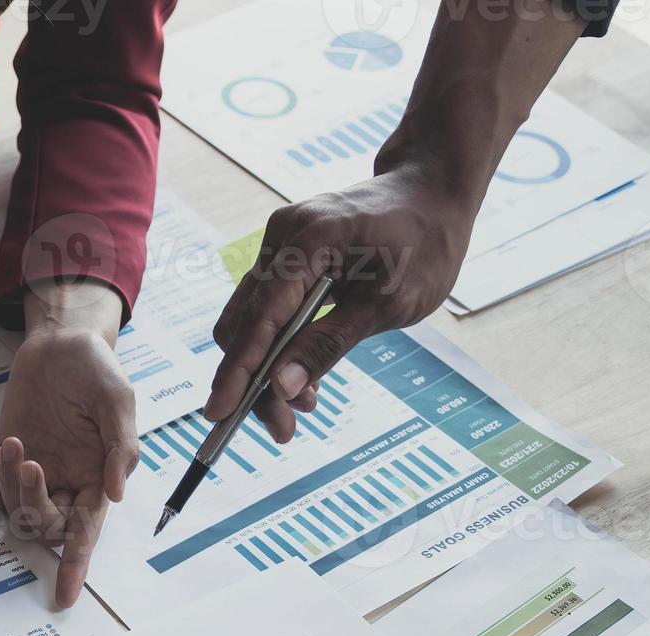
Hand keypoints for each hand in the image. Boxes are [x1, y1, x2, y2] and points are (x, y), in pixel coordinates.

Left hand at [0, 280, 138, 610]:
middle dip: (32, 502)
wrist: (60, 342)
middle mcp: (67, 482)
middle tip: (29, 462)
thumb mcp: (119, 402)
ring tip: (16, 443)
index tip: (64, 597)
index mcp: (98, 478)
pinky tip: (3, 450)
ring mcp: (36, 470)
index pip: (86, 534)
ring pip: (16, 507)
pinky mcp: (9, 455)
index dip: (76, 566)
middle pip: (45, 525)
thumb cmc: (97, 371)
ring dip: (11, 483)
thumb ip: (121, 449)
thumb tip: (115, 493)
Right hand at [206, 159, 479, 439]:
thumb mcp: (389, 303)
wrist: (431, 193)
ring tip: (300, 406)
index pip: (260, 317)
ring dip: (265, 366)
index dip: (238, 371)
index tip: (218, 415)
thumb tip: (280, 386)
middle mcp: (282, 237)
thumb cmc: (425, 243)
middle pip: (245, 323)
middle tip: (283, 429)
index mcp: (310, 240)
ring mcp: (279, 243)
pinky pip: (266, 306)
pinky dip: (277, 343)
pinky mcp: (285, 255)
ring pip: (250, 319)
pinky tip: (299, 373)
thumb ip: (329, 343)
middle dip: (254, 380)